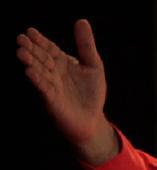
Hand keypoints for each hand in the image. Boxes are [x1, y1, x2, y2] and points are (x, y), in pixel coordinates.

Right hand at [16, 19, 117, 163]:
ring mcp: (51, 86)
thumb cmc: (91, 94)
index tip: (31, 31)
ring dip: (30, 62)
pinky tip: (30, 72)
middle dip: (31, 49)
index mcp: (62, 62)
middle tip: (20, 38)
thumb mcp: (93, 66)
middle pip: (41, 58)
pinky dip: (37, 80)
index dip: (41, 40)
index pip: (50, 48)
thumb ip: (86, 45)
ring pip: (39, 71)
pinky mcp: (52, 100)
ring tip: (21, 51)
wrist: (93, 120)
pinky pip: (43, 88)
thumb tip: (82, 21)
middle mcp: (54, 73)